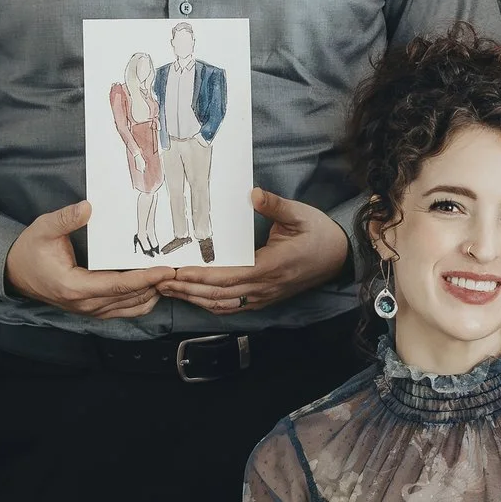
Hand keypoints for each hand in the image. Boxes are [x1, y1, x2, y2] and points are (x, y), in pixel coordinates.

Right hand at [5, 200, 169, 318]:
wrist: (15, 272)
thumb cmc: (30, 250)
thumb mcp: (44, 229)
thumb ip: (66, 219)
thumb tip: (89, 207)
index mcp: (74, 286)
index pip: (117, 286)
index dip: (144, 279)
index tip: (165, 270)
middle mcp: (84, 304)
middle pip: (129, 299)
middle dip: (156, 286)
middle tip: (179, 270)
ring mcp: (89, 310)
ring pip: (130, 308)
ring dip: (152, 294)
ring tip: (171, 278)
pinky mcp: (92, 310)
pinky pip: (123, 310)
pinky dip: (141, 300)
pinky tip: (154, 287)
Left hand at [157, 189, 348, 313]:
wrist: (340, 256)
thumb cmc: (319, 233)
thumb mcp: (299, 214)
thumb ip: (274, 205)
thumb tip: (253, 194)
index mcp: (271, 266)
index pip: (229, 277)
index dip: (201, 278)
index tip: (177, 272)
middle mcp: (265, 287)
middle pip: (219, 296)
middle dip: (187, 290)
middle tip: (160, 282)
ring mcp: (265, 296)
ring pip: (223, 305)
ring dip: (195, 299)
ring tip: (170, 290)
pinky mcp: (265, 298)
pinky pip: (233, 307)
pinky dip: (211, 304)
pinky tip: (195, 298)